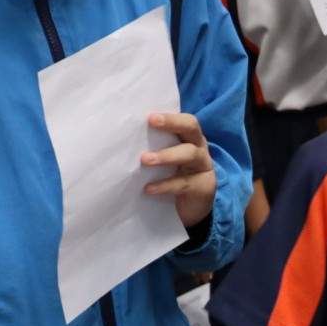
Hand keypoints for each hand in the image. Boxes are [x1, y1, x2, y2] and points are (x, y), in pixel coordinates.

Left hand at [143, 112, 217, 228]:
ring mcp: (203, 167)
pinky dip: (164, 185)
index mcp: (190, 138)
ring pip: (189, 154)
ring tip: (145, 159)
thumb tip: (124, 138)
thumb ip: (155, 148)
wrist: (192, 209)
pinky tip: (148, 189)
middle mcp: (199, 148)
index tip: (150, 116)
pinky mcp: (202, 187)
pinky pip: (183, 183)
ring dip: (166, 155)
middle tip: (152, 121)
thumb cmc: (174, 177)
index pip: (185, 120)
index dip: (170, 116)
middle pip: (191, 128)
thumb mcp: (167, 161)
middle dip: (172, 123)